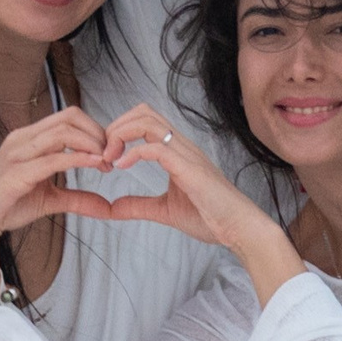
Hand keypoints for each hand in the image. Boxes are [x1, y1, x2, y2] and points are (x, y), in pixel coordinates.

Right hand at [0, 108, 117, 286]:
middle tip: (112, 156)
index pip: (69, 117)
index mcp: (30, 137)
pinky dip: (77, 159)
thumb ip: (77, 198)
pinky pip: (51, 159)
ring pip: (62, 131)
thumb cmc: (6, 205)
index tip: (110, 153)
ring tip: (105, 162)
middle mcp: (23, 138)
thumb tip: (107, 207)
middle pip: (69, 117)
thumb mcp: (49, 199)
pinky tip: (94, 165)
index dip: (95, 130)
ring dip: (91, 144)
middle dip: (98, 133)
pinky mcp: (14, 173)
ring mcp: (17, 153)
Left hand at [100, 105, 274, 251]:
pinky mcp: (189, 169)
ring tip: (109, 158)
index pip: (144, 120)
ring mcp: (186, 154)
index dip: (119, 130)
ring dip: (121, 134)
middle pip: (143, 112)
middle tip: (103, 153)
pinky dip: (134, 152)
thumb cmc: (210, 217)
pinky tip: (122, 166)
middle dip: (116, 126)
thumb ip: (138, 205)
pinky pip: (158, 148)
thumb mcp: (164, 210)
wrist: (238, 228)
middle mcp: (181, 146)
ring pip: (149, 122)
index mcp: (175, 151)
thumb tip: (112, 207)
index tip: (105, 155)